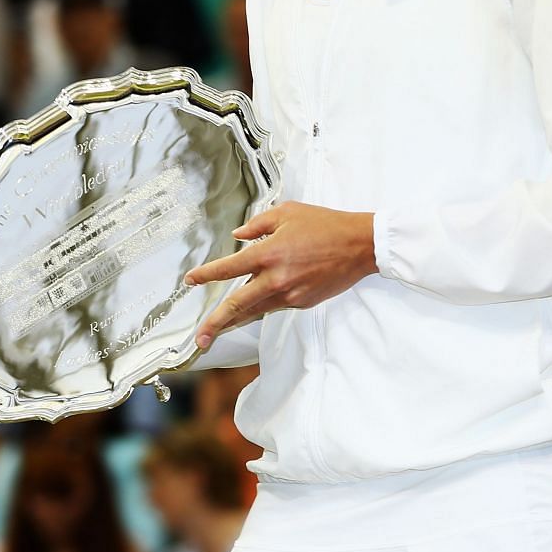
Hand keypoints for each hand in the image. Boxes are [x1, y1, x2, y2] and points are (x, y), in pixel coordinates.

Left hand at [183, 201, 376, 351]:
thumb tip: (238, 236)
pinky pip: (276, 305)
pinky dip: (264, 305)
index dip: (206, 275)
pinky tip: (257, 305)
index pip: (228, 269)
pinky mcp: (303, 302)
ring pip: (256, 310)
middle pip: (237, 306)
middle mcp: (276, 278)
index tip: (190, 280)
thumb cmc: (326, 225)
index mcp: (268, 254)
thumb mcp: (287, 213)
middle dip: (215, 324)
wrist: (360, 245)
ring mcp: (290, 294)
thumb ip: (258, 224)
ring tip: (219, 330)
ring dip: (236, 321)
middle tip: (200, 338)